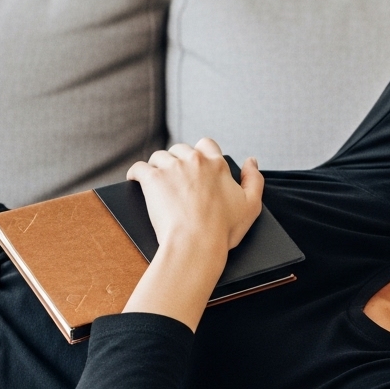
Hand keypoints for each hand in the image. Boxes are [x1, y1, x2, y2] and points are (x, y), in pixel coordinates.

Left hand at [122, 139, 263, 330]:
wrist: (196, 244)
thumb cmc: (223, 230)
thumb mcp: (251, 205)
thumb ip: (254, 179)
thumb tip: (251, 161)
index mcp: (217, 164)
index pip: (206, 145)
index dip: (200, 153)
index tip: (196, 166)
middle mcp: (194, 160)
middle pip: (180, 149)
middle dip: (177, 161)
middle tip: (176, 179)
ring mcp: (171, 168)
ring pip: (159, 157)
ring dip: (157, 166)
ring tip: (157, 182)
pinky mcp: (152, 179)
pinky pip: (139, 168)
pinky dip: (136, 173)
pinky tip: (135, 180)